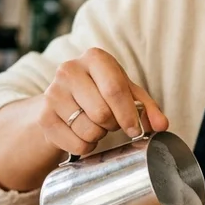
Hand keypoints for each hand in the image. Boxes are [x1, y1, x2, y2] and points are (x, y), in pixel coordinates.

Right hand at [39, 47, 168, 156]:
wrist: (64, 101)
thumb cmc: (102, 93)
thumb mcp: (128, 94)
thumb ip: (147, 108)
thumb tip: (162, 125)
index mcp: (95, 58)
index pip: (114, 89)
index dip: (128, 115)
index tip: (135, 130)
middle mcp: (69, 70)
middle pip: (102, 113)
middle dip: (112, 125)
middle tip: (111, 122)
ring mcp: (52, 93)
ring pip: (88, 131)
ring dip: (98, 136)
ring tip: (94, 124)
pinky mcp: (43, 116)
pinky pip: (75, 144)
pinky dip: (85, 146)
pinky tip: (81, 133)